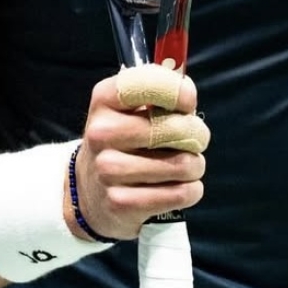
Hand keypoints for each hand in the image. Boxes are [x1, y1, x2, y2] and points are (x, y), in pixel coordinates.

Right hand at [68, 64, 208, 240]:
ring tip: (185, 164)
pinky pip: (180, 194)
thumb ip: (160, 92)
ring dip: (195, 165)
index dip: (178, 91)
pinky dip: (190, 190)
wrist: (90, 191)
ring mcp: (108, 170)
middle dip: (197, 134)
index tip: (188, 101)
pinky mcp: (121, 203)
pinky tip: (179, 185)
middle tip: (195, 139)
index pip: (147, 84)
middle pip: (175, 128)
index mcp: (104, 99)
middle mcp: (102, 132)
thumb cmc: (123, 140)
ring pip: (183, 164)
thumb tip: (187, 91)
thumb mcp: (129, 107)